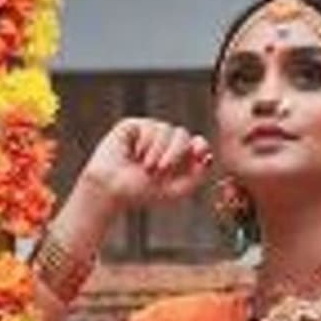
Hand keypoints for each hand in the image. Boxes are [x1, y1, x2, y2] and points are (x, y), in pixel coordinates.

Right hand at [81, 117, 213, 210]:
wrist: (111, 190)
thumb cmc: (140, 193)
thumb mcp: (175, 190)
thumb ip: (197, 177)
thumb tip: (209, 157)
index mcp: (177, 157)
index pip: (196, 143)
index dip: (200, 145)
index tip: (200, 152)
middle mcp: (164, 143)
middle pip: (182, 134)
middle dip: (175, 153)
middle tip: (161, 170)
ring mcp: (148, 132)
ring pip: (166, 129)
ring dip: (157, 151)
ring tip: (145, 167)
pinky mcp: (133, 126)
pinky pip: (148, 126)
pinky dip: (144, 143)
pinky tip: (134, 154)